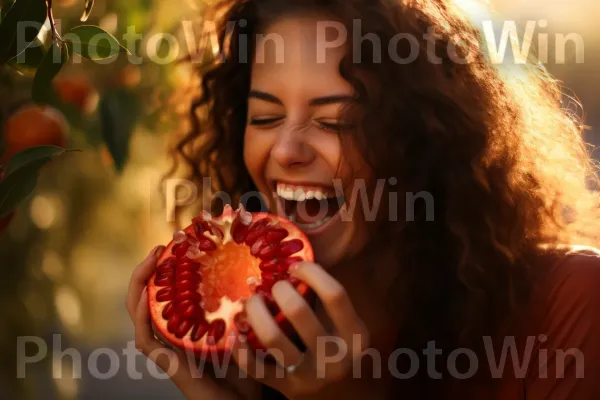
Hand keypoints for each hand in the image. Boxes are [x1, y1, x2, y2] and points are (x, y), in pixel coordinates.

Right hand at [126, 246, 257, 399]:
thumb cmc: (254, 369)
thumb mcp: (251, 326)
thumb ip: (252, 304)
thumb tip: (265, 270)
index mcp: (190, 326)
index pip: (168, 295)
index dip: (165, 270)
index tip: (175, 247)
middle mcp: (176, 336)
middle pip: (149, 300)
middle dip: (149, 272)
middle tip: (158, 248)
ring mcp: (170, 350)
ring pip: (141, 315)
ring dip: (140, 286)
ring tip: (150, 262)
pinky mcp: (170, 365)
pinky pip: (147, 340)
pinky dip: (142, 317)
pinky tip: (146, 296)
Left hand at [231, 261, 369, 397]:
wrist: (342, 399)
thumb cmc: (339, 351)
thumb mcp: (346, 328)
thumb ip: (327, 301)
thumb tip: (297, 258)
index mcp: (355, 336)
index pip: (335, 294)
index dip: (312, 272)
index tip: (295, 266)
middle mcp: (335, 357)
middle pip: (298, 311)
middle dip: (278, 290)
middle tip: (271, 286)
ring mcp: (309, 376)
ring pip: (272, 337)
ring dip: (255, 312)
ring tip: (250, 302)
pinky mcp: (287, 390)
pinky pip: (255, 367)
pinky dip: (240, 348)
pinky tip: (236, 332)